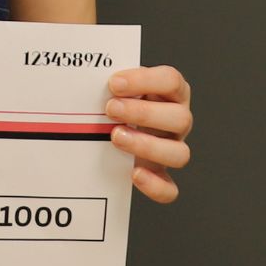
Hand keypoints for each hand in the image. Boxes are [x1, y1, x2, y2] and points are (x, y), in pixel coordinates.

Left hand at [106, 65, 191, 202]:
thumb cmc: (112, 101)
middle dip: (144, 113)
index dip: (146, 80)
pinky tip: (133, 173)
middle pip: (181, 118)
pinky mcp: (160, 175)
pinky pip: (169, 189)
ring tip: (115, 136)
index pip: (172, 81)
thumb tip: (84, 77)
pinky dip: (154, 185)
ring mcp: (171, 149)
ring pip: (179, 153)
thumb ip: (107, 82)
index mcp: (170, 93)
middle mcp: (176, 121)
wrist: (105, 130)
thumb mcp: (112, 87)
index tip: (114, 83)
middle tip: (111, 109)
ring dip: (147, 145)